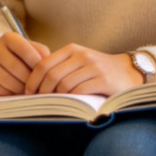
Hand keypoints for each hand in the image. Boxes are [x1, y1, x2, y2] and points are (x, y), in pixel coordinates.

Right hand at [0, 33, 50, 95]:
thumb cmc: (17, 54)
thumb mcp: (28, 47)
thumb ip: (40, 52)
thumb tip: (49, 62)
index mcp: (8, 37)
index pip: (25, 49)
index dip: (36, 63)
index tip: (45, 73)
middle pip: (16, 67)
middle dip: (29, 80)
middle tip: (38, 86)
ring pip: (7, 80)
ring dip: (21, 88)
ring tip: (29, 91)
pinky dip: (11, 94)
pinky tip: (17, 92)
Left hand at [24, 44, 141, 96]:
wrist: (128, 71)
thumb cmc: (98, 70)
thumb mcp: (79, 61)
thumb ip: (61, 67)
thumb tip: (33, 83)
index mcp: (72, 49)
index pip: (44, 63)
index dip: (32, 80)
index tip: (27, 92)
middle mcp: (82, 55)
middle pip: (52, 75)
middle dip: (41, 92)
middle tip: (38, 102)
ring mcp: (93, 67)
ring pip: (64, 85)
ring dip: (56, 98)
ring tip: (53, 105)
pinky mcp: (103, 79)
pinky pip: (79, 92)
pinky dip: (71, 101)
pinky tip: (69, 106)